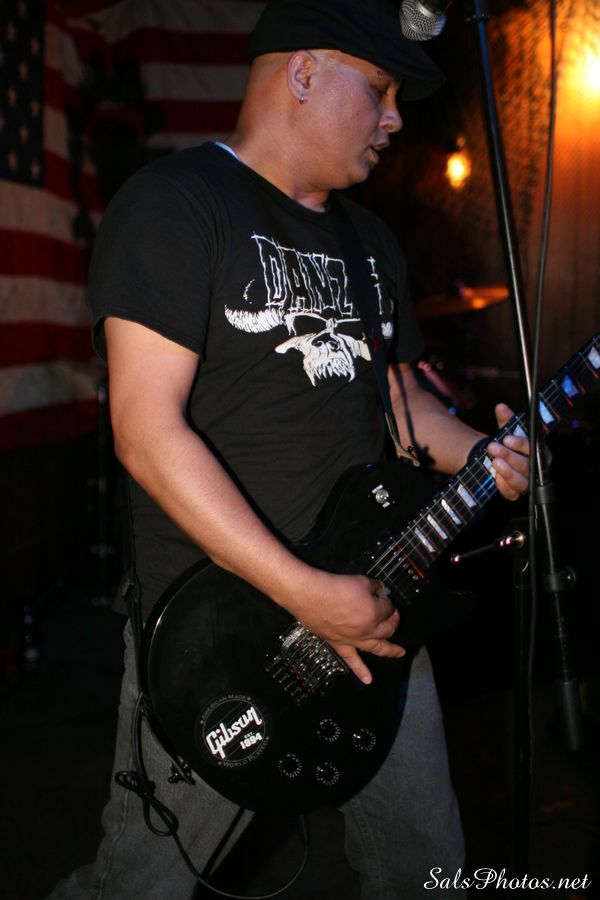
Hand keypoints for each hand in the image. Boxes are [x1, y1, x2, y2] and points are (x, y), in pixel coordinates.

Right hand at [282, 569, 404, 685]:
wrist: (310, 596)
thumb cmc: (335, 587)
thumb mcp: (360, 581)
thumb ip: (374, 587)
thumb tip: (380, 590)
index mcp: (375, 613)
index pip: (388, 609)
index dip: (388, 601)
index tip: (384, 596)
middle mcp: (368, 630)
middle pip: (387, 628)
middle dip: (392, 620)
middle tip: (392, 614)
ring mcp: (355, 640)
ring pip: (377, 648)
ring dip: (390, 650)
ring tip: (399, 652)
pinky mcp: (340, 645)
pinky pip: (352, 661)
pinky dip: (360, 671)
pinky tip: (368, 680)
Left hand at [485, 403, 529, 500]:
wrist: (503, 458)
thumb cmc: (511, 444)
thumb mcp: (509, 430)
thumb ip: (506, 419)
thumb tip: (500, 407)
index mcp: (539, 451)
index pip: (534, 448)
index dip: (521, 444)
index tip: (507, 438)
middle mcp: (536, 468)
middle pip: (527, 465)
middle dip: (509, 456)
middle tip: (493, 447)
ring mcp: (528, 482)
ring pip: (521, 482)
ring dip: (508, 472)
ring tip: (495, 462)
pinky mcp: (516, 492)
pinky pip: (512, 494)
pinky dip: (504, 487)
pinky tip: (495, 478)